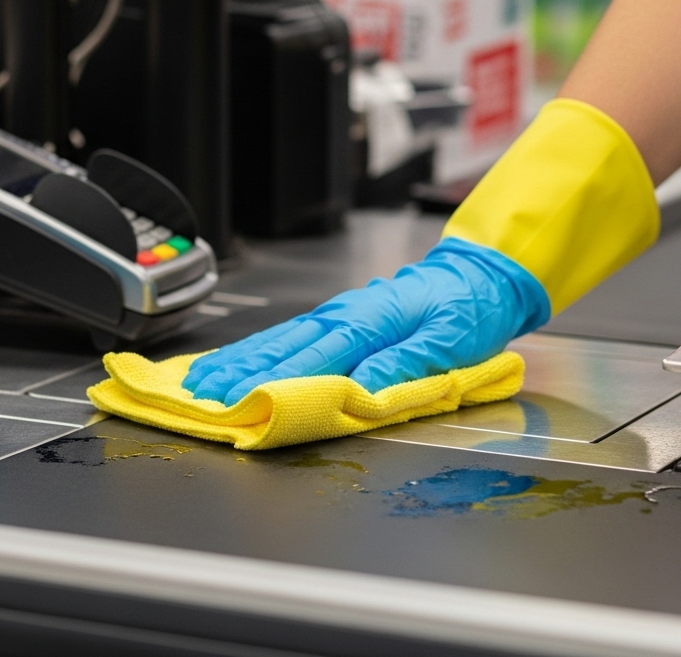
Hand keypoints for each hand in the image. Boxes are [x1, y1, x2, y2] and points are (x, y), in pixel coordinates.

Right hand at [182, 238, 549, 403]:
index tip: (238, 403)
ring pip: (278, 342)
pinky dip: (257, 349)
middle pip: (283, 350)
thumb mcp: (450, 341)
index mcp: (370, 321)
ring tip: (201, 383)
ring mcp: (338, 316)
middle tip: (201, 399)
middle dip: (240, 375)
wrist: (479, 276)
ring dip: (239, 363)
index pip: (313, 360)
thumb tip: (361, 390)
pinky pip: (289, 336)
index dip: (272, 384)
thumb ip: (404, 365)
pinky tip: (235, 360)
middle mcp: (344, 316)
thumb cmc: (469, 309)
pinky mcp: (339, 320)